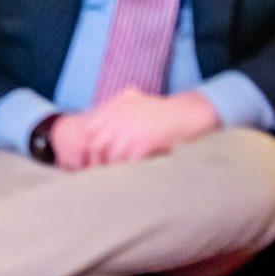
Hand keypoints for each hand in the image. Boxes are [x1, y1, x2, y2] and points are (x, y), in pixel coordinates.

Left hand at [72, 90, 220, 166]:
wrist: (185, 113)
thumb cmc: (160, 108)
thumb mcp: (134, 98)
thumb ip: (115, 104)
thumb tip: (94, 112)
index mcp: (114, 109)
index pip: (89, 129)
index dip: (91, 144)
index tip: (95, 154)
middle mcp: (118, 120)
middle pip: (97, 146)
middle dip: (99, 159)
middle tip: (102, 171)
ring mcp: (130, 132)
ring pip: (112, 157)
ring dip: (114, 168)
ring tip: (117, 177)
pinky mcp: (144, 143)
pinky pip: (129, 161)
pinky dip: (130, 169)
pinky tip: (133, 175)